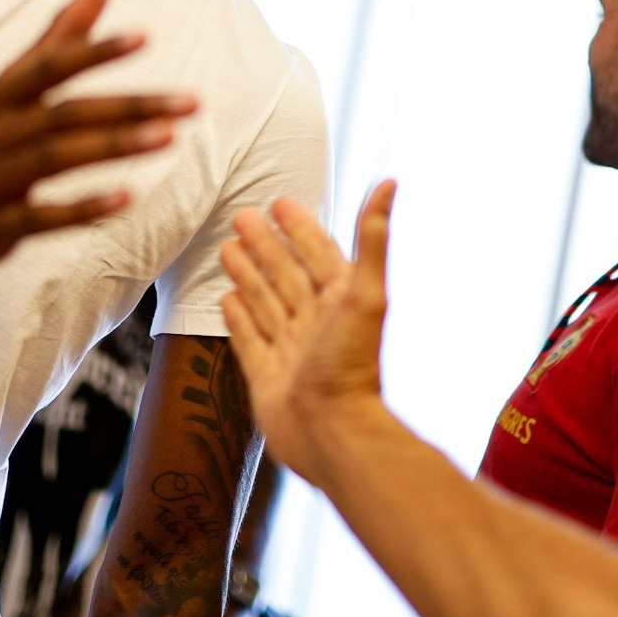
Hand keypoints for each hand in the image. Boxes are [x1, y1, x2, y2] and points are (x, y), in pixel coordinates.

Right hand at [0, 0, 195, 272]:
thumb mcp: (12, 85)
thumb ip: (60, 35)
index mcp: (2, 95)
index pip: (50, 65)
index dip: (94, 50)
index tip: (145, 36)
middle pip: (66, 113)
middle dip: (130, 106)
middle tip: (191, 101)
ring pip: (56, 159)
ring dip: (114, 148)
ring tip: (168, 137)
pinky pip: (40, 218)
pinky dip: (82, 208)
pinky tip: (127, 198)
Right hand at [219, 181, 394, 482]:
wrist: (331, 434)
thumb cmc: (351, 365)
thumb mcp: (364, 292)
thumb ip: (373, 238)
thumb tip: (390, 182)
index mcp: (340, 300)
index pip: (316, 253)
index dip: (300, 227)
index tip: (281, 202)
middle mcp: (315, 322)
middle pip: (285, 273)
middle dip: (265, 244)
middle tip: (242, 216)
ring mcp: (290, 349)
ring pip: (264, 301)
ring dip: (247, 273)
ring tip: (228, 248)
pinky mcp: (266, 376)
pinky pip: (249, 339)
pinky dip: (238, 318)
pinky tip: (227, 299)